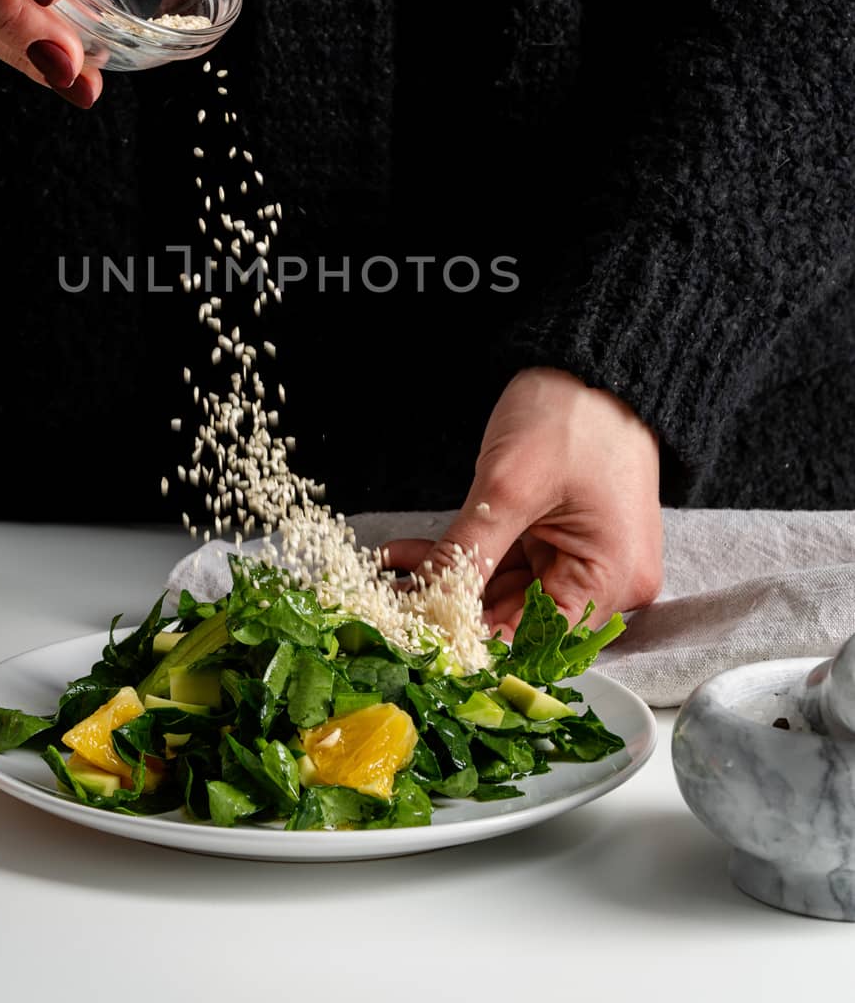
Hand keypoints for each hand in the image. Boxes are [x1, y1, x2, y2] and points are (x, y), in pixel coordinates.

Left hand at [384, 367, 663, 635]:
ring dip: (449, 581)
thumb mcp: (509, 487)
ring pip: (505, 589)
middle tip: (390, 608)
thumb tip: (427, 605)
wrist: (593, 359)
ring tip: (390, 578)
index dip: (474, 643)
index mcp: (613, 578)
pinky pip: (508, 561)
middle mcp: (607, 580)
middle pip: (520, 618)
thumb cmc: (572, 414)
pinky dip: (464, 557)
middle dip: (451, 610)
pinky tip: (412, 556)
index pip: (536, 637)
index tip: (417, 642)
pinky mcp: (562, 537)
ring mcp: (584, 557)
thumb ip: (468, 554)